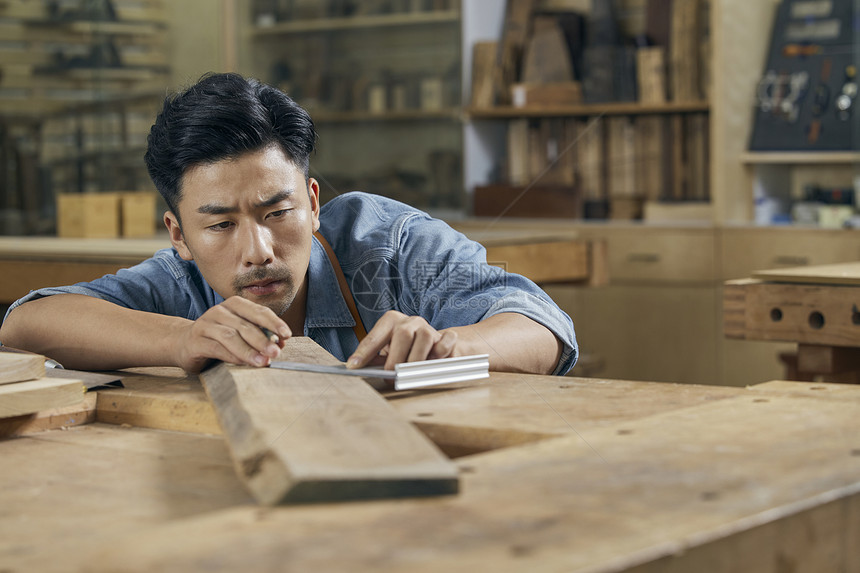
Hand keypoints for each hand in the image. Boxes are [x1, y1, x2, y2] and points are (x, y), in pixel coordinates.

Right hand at [172, 296, 290, 371]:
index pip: (259, 311)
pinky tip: (244, 363)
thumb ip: (259, 336)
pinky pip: (217, 348)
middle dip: (263, 339)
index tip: (287, 335)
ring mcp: (206, 324)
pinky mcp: (196, 341)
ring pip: (231, 336)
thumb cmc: (219, 338)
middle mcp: (219, 311)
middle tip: (276, 352)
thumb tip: (280, 345)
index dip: (274, 323)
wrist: (184, 343)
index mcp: (234, 304)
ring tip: (263, 361)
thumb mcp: (240, 333)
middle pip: (246, 325)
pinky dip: (233, 356)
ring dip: (249, 350)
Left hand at [346, 310, 457, 369]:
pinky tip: (432, 363)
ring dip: (416, 360)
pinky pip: (444, 344)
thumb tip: (358, 369)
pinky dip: (438, 356)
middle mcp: (411, 321)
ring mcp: (429, 328)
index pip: (375, 336)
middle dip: (395, 359)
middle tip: (390, 376)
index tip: (353, 366)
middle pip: (402, 334)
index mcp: (392, 321)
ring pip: (424, 338)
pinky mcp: (447, 338)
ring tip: (410, 374)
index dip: (364, 352)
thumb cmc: (406, 351)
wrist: (436, 346)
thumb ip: (376, 360)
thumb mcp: (388, 353)